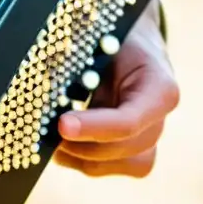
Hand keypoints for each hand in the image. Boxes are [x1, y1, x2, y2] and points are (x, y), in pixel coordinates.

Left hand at [54, 0, 178, 177]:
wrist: (129, 41)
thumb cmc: (111, 36)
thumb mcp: (101, 38)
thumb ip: (82, 61)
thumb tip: (42, 77)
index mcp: (160, 88)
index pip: (129, 121)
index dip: (93, 127)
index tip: (62, 125)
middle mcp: (160, 118)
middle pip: (124, 148)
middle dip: (81, 144)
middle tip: (44, 132)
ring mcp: (150, 136)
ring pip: (118, 164)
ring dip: (80, 156)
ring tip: (50, 138)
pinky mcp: (134, 149)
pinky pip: (109, 167)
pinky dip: (80, 160)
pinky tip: (60, 144)